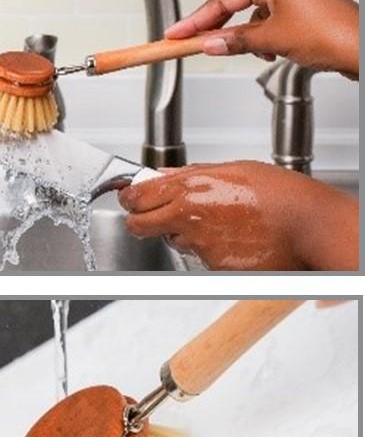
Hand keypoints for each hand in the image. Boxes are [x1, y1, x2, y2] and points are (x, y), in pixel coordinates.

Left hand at [119, 161, 358, 270]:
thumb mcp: (232, 169)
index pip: (135, 197)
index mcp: (189, 189)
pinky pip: (200, 258)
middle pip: (138, 226)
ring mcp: (198, 246)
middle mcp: (187, 218)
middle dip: (141, 221)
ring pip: (173, 241)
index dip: (130, 198)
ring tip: (218, 223)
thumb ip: (191, 173)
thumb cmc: (280, 195)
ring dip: (183, 234)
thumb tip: (165, 174)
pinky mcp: (212, 267)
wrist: (308, 227)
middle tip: (151, 216)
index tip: (130, 198)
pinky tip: (233, 238)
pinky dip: (210, 250)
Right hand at [166, 0, 358, 78]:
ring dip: (241, 37)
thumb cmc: (332, 34)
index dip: (195, 20)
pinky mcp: (299, 16)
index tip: (175, 33)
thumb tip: (210, 43)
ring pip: (250, 17)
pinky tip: (264, 54)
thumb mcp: (272, 40)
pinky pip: (266, 26)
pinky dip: (258, 41)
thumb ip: (236, 41)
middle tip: (190, 41)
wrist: (362, 47)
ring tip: (241, 52)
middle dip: (214, 24)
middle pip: (233, 2)